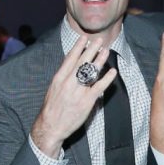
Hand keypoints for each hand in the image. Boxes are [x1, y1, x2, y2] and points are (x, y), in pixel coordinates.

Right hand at [30, 37, 116, 156]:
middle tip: (99, 40)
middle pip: (82, 62)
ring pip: (91, 72)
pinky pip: (99, 87)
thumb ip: (63, 77)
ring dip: (100, 60)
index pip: (70, 58)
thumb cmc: (52, 108)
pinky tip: (112, 71)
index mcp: (59, 78)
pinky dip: (107, 78)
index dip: (78, 47)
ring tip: (106, 51)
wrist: (51, 126)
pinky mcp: (87, 101)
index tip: (84, 38)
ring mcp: (78, 92)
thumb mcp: (53, 89)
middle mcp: (69, 82)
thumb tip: (71, 65)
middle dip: (91, 49)